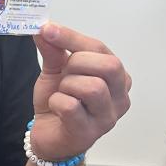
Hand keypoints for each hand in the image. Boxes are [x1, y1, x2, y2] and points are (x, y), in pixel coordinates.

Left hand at [29, 23, 130, 162]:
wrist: (48, 137)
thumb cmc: (59, 103)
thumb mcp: (56, 71)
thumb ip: (54, 49)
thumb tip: (46, 29)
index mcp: (117, 77)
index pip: (101, 49)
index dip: (72, 37)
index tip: (49, 30)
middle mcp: (120, 97)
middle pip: (109, 66)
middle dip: (78, 63)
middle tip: (64, 73)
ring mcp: (107, 118)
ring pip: (93, 87)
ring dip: (67, 86)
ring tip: (62, 93)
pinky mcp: (89, 133)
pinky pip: (72, 107)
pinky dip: (57, 102)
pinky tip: (56, 108)